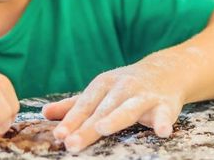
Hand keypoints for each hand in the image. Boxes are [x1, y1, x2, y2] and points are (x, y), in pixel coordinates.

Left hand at [41, 57, 187, 151]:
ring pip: (128, 109)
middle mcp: (123, 88)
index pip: (84, 105)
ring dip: (115, 118)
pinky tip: (162, 131)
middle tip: (71, 143)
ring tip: (102, 128)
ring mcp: (144, 96)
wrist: (168, 71)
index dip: (71, 120)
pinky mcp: (165, 104)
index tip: (59, 136)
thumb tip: (45, 113)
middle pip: (102, 110)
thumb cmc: (128, 86)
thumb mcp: (101, 90)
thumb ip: (74, 105)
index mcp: (104, 84)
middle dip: (87, 127)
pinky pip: (164, 115)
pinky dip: (163, 122)